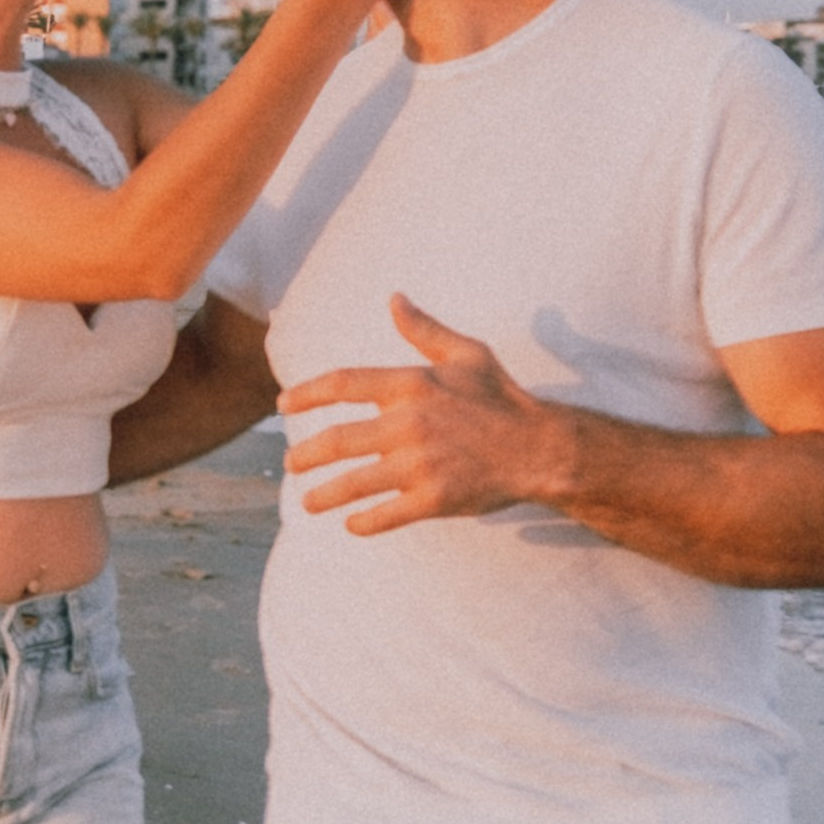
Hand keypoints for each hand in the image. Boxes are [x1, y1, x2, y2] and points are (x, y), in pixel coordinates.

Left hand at [280, 295, 562, 533]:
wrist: (540, 447)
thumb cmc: (502, 398)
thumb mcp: (466, 354)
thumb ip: (424, 330)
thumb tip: (394, 299)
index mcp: (411, 385)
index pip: (343, 384)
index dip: (306, 393)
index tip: (283, 404)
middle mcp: (408, 424)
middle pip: (337, 440)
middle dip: (305, 454)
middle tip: (291, 463)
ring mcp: (420, 465)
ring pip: (354, 483)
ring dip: (324, 496)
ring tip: (307, 502)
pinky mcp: (434, 499)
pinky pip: (386, 515)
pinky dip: (364, 523)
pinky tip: (352, 524)